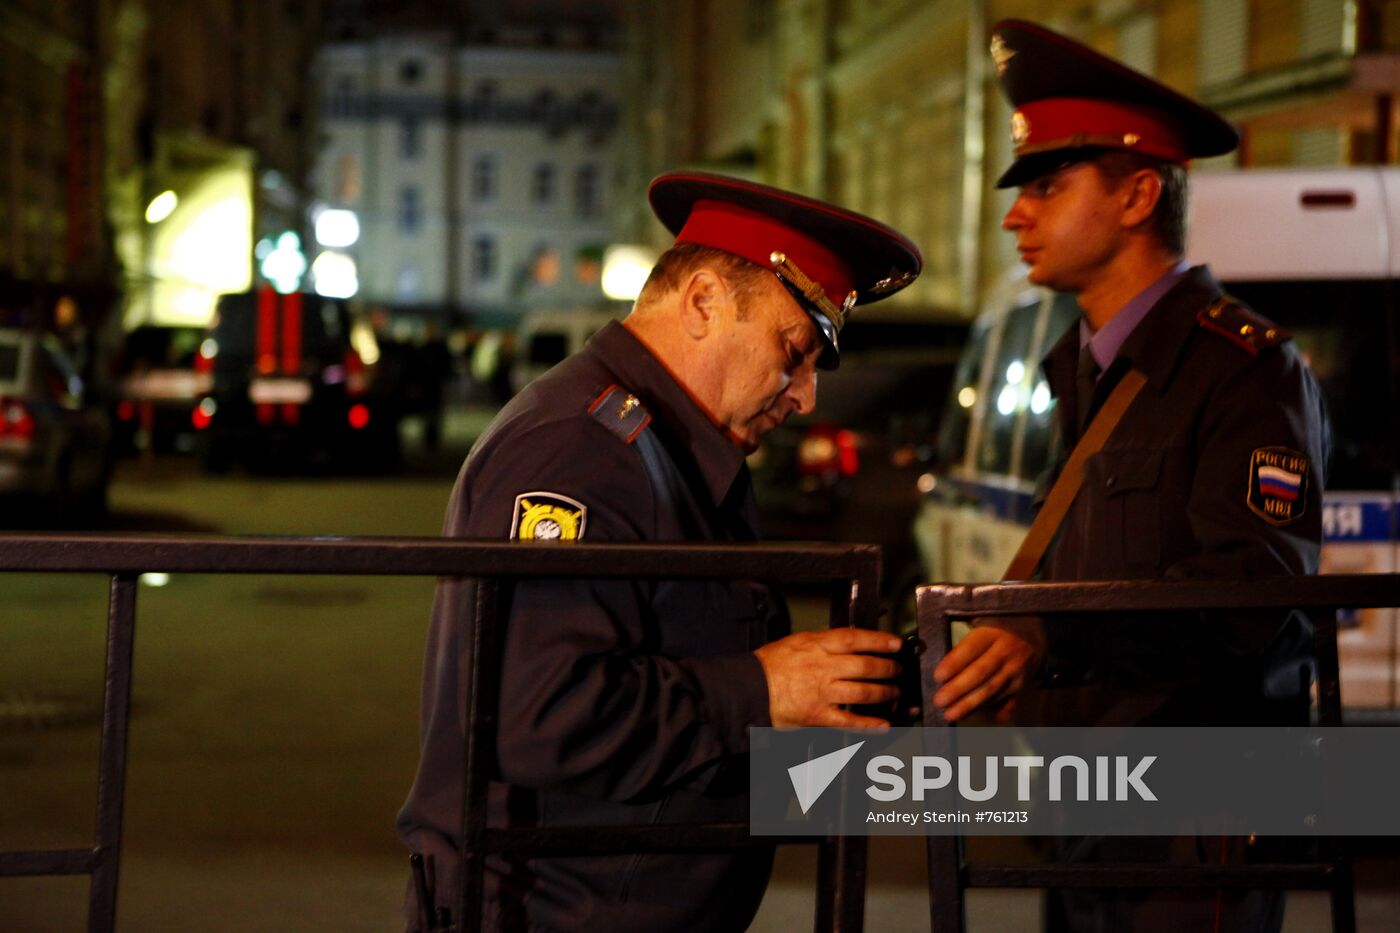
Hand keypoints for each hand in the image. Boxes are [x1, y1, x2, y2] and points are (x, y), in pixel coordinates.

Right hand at [755, 628, 903, 728]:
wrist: (746, 687)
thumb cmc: (765, 666)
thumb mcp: (794, 642)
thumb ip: (820, 643)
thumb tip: (844, 643)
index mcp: (816, 645)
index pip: (855, 639)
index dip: (879, 641)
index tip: (895, 644)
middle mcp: (823, 666)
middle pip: (865, 665)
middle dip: (887, 668)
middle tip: (897, 670)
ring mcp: (822, 692)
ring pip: (863, 692)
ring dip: (884, 693)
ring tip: (894, 693)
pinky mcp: (818, 715)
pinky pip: (849, 721)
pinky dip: (869, 724)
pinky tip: (883, 725)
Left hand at [931, 618, 1044, 721]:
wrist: (1033, 633)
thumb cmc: (995, 628)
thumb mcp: (980, 622)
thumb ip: (961, 641)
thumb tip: (933, 658)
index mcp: (992, 633)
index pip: (971, 649)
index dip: (954, 663)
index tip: (937, 676)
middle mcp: (1007, 651)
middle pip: (981, 673)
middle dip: (958, 689)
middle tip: (939, 701)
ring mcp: (1016, 670)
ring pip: (992, 690)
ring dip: (970, 705)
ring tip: (950, 714)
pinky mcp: (1022, 685)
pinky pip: (1005, 700)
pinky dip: (989, 710)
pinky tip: (974, 717)